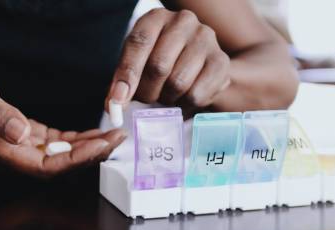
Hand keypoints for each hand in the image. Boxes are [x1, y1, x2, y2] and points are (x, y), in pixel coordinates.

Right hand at [0, 69, 124, 177]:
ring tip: (114, 135)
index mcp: (7, 154)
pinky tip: (94, 132)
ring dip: (90, 146)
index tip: (103, 145)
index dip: (80, 158)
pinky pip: (59, 144)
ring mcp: (25, 150)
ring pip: (65, 155)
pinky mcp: (29, 139)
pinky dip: (79, 139)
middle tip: (119, 138)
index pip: (51, 166)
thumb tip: (21, 133)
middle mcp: (19, 157)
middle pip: (65, 165)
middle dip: (94, 153)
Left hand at [106, 8, 229, 112]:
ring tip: (167, 95)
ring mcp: (206, 39)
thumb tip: (113, 106)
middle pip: (159, 66)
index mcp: (156, 17)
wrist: (200, 62)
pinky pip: (197, 94)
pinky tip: (183, 98)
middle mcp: (183, 21)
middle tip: (147, 98)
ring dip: (167, 99)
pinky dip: (185, 105)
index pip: (139, 43)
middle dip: (148, 92)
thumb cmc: (163, 62)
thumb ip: (122, 83)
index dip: (127, 75)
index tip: (118, 100)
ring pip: (178, 83)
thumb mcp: (138, 64)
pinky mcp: (221, 61)